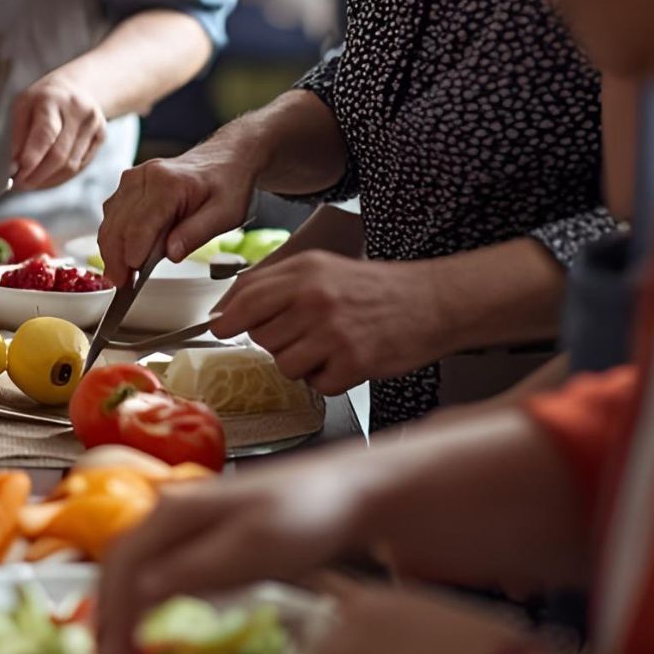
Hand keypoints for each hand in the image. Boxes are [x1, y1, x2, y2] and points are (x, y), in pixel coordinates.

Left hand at [10, 69, 107, 190]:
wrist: (75, 88)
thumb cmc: (42, 99)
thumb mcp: (23, 106)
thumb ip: (18, 134)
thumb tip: (14, 166)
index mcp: (54, 100)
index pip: (46, 133)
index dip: (32, 157)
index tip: (17, 174)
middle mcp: (78, 110)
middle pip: (59, 154)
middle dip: (37, 175)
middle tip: (19, 185)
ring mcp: (94, 124)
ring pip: (71, 164)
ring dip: (48, 180)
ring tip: (30, 183)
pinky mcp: (101, 136)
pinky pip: (80, 166)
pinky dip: (61, 177)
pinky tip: (46, 179)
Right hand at [97, 454, 371, 653]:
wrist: (344, 494)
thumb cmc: (303, 516)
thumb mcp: (251, 547)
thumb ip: (194, 568)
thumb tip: (137, 591)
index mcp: (173, 513)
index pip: (122, 565)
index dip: (112, 615)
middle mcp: (167, 514)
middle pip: (119, 568)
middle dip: (108, 621)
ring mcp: (182, 526)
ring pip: (133, 571)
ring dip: (121, 616)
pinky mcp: (199, 540)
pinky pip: (155, 573)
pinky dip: (143, 607)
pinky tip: (148, 631)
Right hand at [98, 138, 259, 275]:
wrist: (225, 159)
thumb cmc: (227, 186)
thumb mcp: (226, 214)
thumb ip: (197, 233)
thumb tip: (171, 254)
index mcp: (168, 183)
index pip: (141, 224)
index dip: (132, 254)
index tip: (129, 280)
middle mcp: (144, 177)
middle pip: (118, 224)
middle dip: (116, 258)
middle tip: (120, 285)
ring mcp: (132, 179)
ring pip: (110, 220)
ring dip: (111, 250)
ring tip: (120, 276)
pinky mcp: (128, 185)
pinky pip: (112, 214)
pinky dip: (113, 237)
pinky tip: (122, 255)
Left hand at [210, 252, 444, 395]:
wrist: (432, 301)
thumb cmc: (375, 288)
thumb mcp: (322, 269)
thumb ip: (275, 284)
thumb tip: (227, 309)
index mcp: (305, 273)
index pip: (246, 298)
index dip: (227, 318)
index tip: (220, 329)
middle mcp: (316, 300)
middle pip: (262, 337)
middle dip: (278, 341)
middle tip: (306, 333)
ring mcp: (334, 332)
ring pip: (285, 364)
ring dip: (303, 363)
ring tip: (328, 345)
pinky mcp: (354, 362)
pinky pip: (318, 384)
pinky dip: (329, 378)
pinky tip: (346, 359)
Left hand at [318, 580, 541, 653]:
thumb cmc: (486, 645)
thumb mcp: (428, 605)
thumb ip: (382, 606)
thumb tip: (356, 603)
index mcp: (361, 607)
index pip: (323, 591)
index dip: (336, 604)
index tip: (340, 611)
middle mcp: (343, 648)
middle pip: (327, 646)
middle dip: (348, 652)